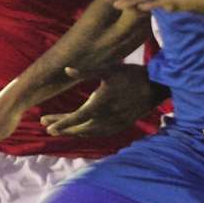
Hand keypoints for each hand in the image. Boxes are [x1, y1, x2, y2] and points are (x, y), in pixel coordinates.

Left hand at [41, 63, 160, 136]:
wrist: (156, 86)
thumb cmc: (131, 74)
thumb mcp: (108, 68)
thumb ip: (86, 71)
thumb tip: (67, 70)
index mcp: (101, 103)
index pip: (76, 117)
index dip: (61, 122)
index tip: (46, 125)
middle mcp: (107, 117)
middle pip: (79, 127)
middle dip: (62, 127)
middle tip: (46, 126)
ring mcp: (115, 124)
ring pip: (89, 133)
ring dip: (73, 131)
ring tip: (59, 129)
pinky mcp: (122, 126)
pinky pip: (100, 134)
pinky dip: (87, 133)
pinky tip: (81, 130)